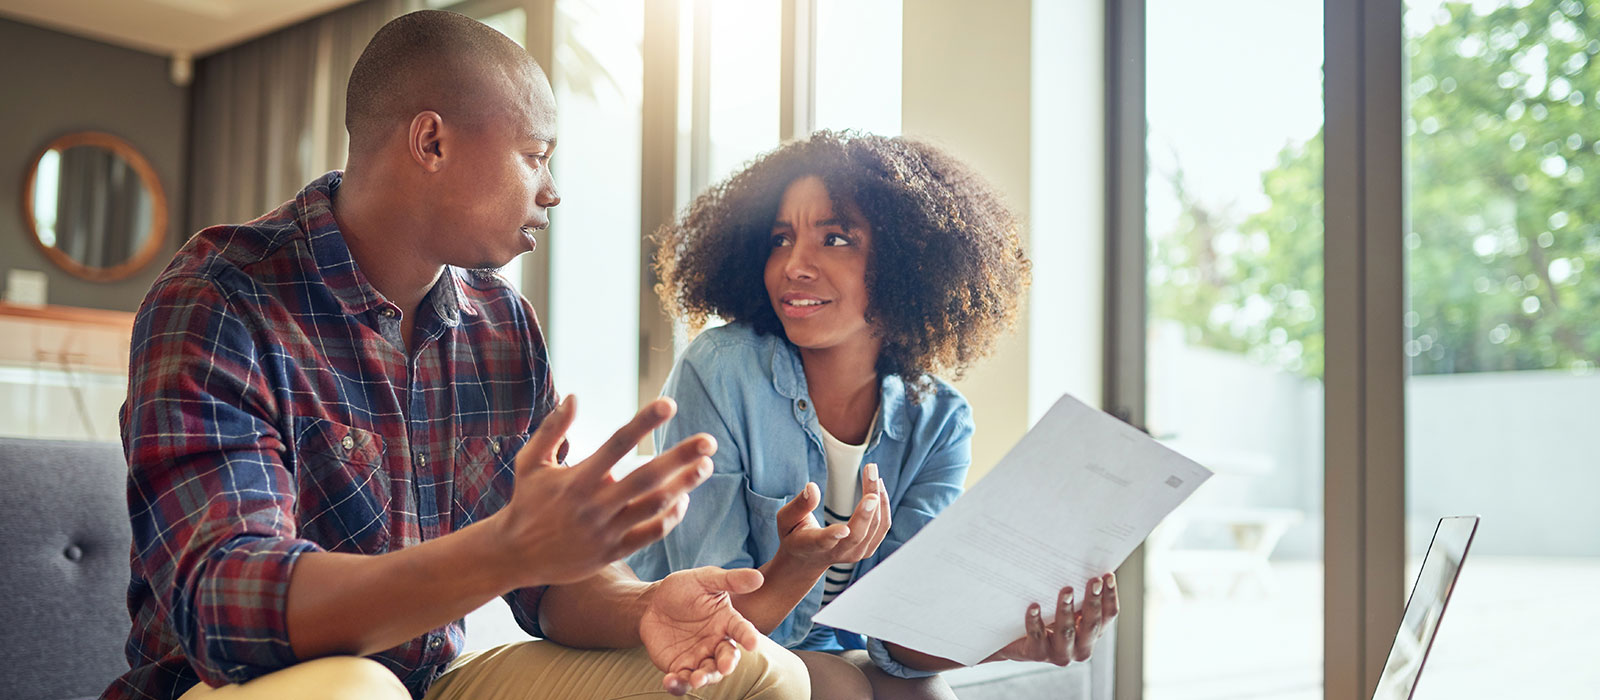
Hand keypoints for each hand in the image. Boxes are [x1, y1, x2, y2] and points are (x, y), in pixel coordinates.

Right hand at [487, 395, 717, 587]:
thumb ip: (552, 429)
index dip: (645, 422)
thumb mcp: (531, 462)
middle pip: (647, 476)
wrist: (514, 555)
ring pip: (654, 506)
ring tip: (706, 466)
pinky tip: (684, 500)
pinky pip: (650, 535)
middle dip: (681, 457)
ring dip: (684, 486)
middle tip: (709, 441)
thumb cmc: (525, 502)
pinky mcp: (611, 552)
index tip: (670, 404)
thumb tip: (573, 396)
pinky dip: (670, 518)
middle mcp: (595, 504)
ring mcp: (605, 530)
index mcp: (578, 478)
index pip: (618, 443)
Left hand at [639, 567, 764, 695]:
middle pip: (727, 658)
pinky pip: (681, 680)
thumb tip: (758, 578)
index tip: (753, 643)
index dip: (749, 637)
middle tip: (725, 667)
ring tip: (697, 679)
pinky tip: (670, 681)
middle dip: (727, 664)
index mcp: (726, 621)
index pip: (742, 630)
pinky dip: (678, 685)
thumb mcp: (705, 579)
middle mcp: (716, 643)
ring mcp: (698, 657)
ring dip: (704, 679)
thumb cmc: (684, 588)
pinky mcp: (679, 667)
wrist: (653, 602)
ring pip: (707, 673)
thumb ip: (730, 580)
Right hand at [772, 463, 891, 570]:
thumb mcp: (786, 520)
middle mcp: (836, 553)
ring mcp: (854, 554)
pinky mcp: (867, 549)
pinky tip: (878, 486)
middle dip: (866, 510)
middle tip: (873, 479)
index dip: (833, 535)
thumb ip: (798, 505)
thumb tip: (811, 487)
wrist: (806, 560)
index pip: (823, 542)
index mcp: (812, 546)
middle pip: (856, 535)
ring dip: (877, 498)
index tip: (843, 528)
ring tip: (872, 472)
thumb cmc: (793, 535)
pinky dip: (883, 505)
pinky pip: (882, 527)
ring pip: (874, 528)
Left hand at [993, 573, 1118, 664]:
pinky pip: (1037, 635)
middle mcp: (1081, 648)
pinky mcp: (1037, 654)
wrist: (1017, 641)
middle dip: (1093, 601)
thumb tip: (1084, 562)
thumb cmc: (1047, 619)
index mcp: (1093, 634)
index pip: (1108, 615)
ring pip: (1067, 631)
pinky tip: (1034, 606)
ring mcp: (1060, 654)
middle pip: (1091, 624)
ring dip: (1067, 610)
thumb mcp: (1067, 608)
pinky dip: (1036, 620)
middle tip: (1093, 580)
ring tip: (1066, 590)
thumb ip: (1078, 595)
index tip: (1107, 576)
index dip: (1110, 596)